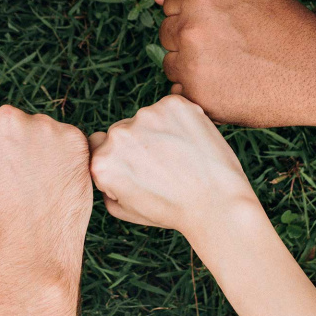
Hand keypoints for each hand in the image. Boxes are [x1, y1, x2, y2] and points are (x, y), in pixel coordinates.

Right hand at [0, 106, 91, 276]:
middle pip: (14, 122)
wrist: (30, 247)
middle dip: (18, 143)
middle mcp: (5, 118)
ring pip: (43, 130)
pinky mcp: (72, 136)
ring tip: (41, 185)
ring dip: (44, 148)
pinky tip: (60, 183)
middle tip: (22, 179)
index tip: (0, 170)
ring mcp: (41, 125)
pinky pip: (70, 141)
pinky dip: (69, 158)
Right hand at [89, 95, 255, 236]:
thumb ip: (105, 188)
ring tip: (180, 157)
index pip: (98, 145)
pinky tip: (191, 143)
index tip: (138, 170)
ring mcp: (146, 115)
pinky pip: (170, 108)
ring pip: (146, 119)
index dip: (118, 159)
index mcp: (102, 161)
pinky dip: (179, 121)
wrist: (216, 204)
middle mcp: (118, 134)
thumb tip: (103, 169)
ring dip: (158, 131)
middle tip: (164, 167)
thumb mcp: (126, 210)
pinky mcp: (173, 104)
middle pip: (122, 131)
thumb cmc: (172, 211)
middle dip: (138, 145)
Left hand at [155, 0, 315, 126]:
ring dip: (190, 64)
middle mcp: (189, 29)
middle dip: (190, 37)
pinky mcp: (197, 98)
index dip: (195, 12)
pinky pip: (179, 91)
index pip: (170, 2)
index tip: (220, 22)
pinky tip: (228, 84)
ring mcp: (191, 66)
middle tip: (230, 46)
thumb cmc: (287, 24)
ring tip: (232, 65)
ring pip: (171, 62)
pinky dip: (197, 90)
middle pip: (167, 32)